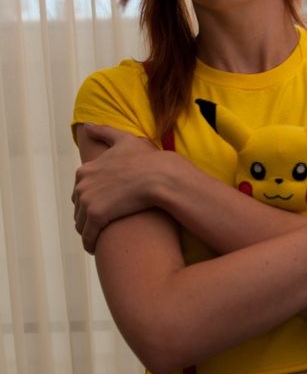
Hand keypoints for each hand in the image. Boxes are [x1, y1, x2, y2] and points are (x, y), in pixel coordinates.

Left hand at [72, 124, 164, 252]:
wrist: (160, 177)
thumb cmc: (146, 160)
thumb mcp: (124, 140)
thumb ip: (104, 131)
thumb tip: (87, 125)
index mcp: (85, 170)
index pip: (80, 192)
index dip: (92, 201)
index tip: (104, 209)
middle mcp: (82, 185)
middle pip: (79, 209)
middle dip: (88, 218)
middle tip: (103, 226)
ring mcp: (88, 201)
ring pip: (81, 224)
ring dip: (89, 233)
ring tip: (101, 239)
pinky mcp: (96, 217)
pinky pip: (88, 236)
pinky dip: (91, 243)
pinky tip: (98, 248)